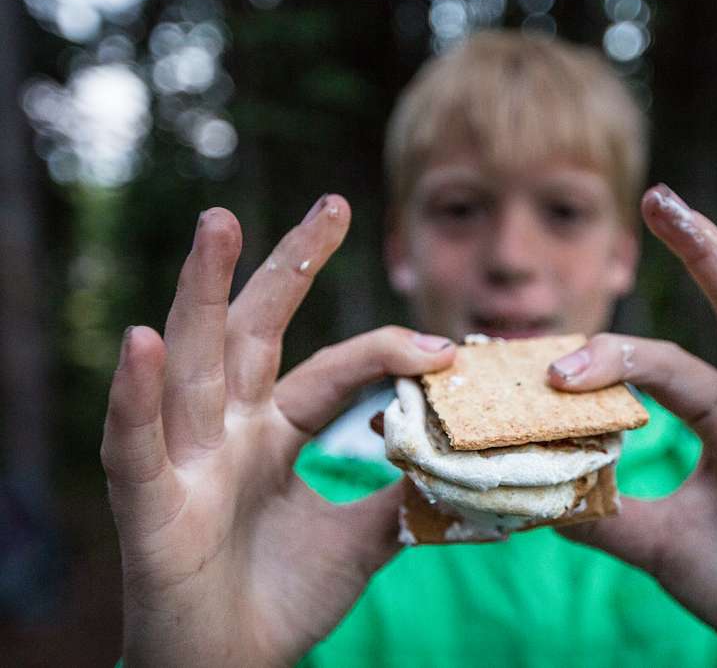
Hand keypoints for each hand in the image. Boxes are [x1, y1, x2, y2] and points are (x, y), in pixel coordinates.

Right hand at [101, 195, 454, 665]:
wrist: (232, 667)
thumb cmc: (283, 596)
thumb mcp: (364, 539)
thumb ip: (406, 496)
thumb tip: (472, 467)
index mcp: (274, 432)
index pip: (330, 368)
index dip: (384, 351)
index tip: (445, 343)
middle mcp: (228, 430)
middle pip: (255, 330)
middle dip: (288, 267)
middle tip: (333, 205)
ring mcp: (185, 460)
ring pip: (191, 363)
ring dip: (199, 293)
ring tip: (219, 226)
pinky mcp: (149, 505)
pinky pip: (134, 445)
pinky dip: (135, 396)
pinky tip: (143, 342)